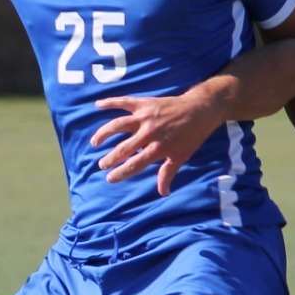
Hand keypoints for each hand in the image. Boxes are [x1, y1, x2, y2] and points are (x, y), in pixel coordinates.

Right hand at [90, 92, 219, 194]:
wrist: (199, 109)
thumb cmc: (191, 136)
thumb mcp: (180, 157)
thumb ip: (167, 174)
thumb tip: (163, 193)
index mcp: (158, 148)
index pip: (134, 164)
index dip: (120, 172)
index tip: (110, 178)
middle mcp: (149, 133)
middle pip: (124, 148)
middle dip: (110, 158)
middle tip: (102, 164)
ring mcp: (145, 117)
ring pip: (118, 125)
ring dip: (104, 133)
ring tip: (95, 142)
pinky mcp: (144, 103)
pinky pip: (123, 102)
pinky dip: (110, 102)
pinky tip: (97, 105)